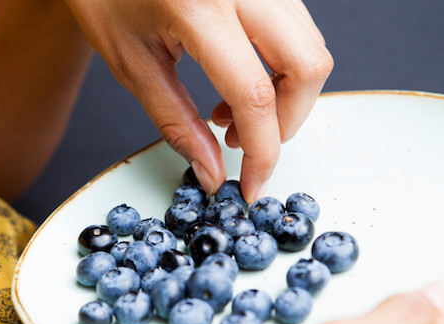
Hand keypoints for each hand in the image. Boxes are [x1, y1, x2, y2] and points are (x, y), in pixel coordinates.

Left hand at [64, 0, 331, 201]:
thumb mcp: (133, 67)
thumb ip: (178, 124)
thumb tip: (213, 172)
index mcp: (199, 7)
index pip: (253, 94)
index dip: (262, 153)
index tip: (252, 185)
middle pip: (306, 66)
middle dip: (286, 122)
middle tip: (243, 143)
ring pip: (310, 45)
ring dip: (285, 95)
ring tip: (231, 112)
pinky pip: (297, 28)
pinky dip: (281, 68)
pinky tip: (240, 80)